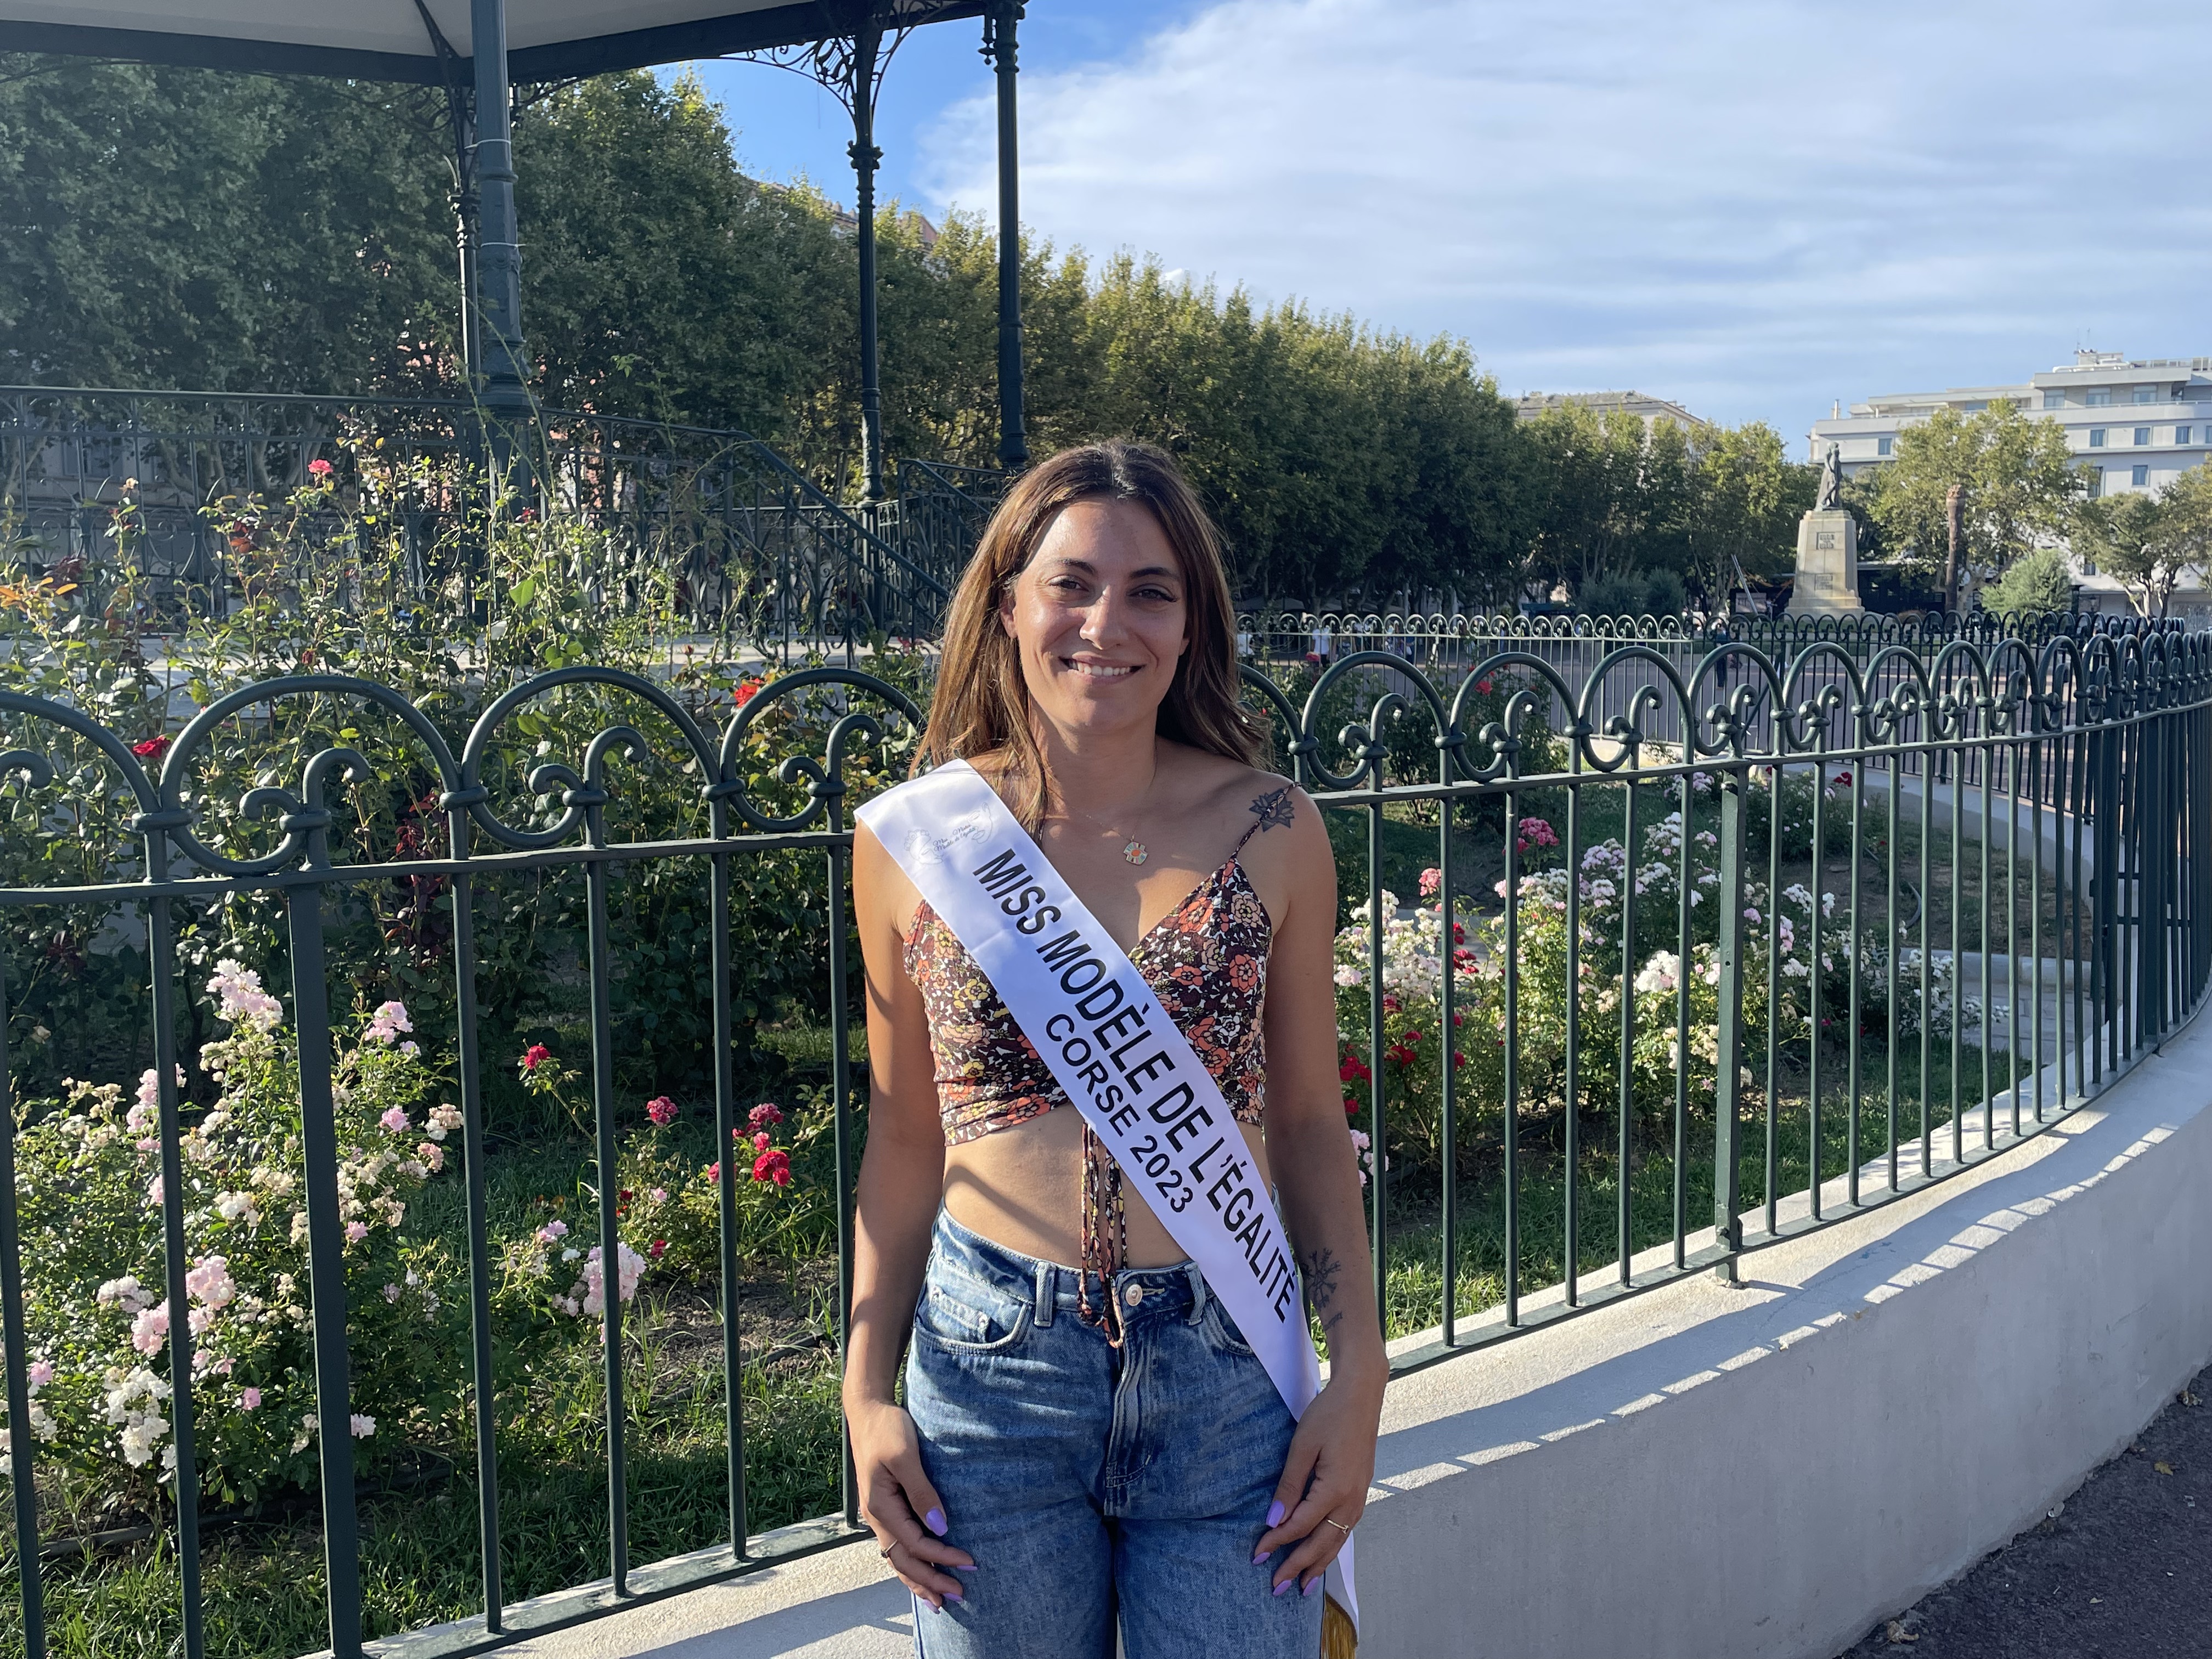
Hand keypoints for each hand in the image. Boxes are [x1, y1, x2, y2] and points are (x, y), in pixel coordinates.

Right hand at [849, 1396, 974, 1608]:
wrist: (868, 1411)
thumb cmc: (887, 1429)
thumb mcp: (905, 1455)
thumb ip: (921, 1491)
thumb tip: (940, 1526)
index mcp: (880, 1507)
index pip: (915, 1544)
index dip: (942, 1557)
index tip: (970, 1562)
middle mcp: (877, 1517)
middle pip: (903, 1561)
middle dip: (930, 1581)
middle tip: (958, 1596)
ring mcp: (879, 1514)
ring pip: (898, 1558)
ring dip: (918, 1579)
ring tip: (939, 1600)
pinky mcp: (885, 1507)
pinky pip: (898, 1545)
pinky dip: (910, 1563)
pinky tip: (921, 1571)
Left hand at [1252, 1372, 1381, 1595]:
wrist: (1361, 1396)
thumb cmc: (1329, 1416)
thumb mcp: (1302, 1447)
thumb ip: (1289, 1485)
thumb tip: (1273, 1519)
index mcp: (1335, 1489)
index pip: (1300, 1525)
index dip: (1277, 1542)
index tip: (1257, 1554)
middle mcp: (1351, 1500)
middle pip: (1321, 1543)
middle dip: (1297, 1566)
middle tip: (1275, 1587)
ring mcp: (1359, 1498)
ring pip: (1337, 1541)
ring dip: (1318, 1564)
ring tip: (1302, 1586)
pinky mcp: (1360, 1492)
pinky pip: (1345, 1529)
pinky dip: (1332, 1548)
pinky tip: (1323, 1556)